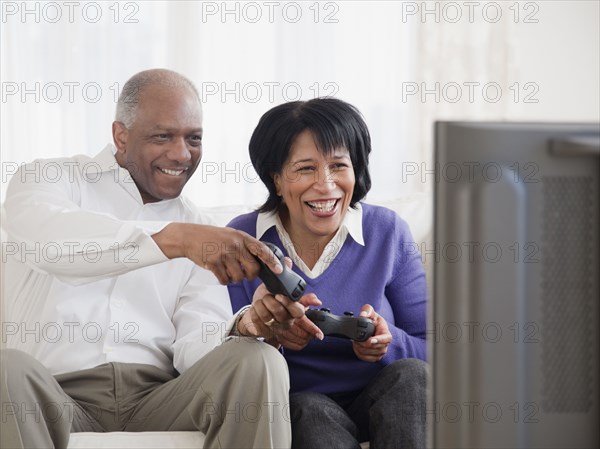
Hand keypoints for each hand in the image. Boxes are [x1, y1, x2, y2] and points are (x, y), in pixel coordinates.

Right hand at [152, 223, 281, 283]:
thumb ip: (246, 246)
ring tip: (228, 270)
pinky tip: (220, 272)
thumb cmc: (214, 237)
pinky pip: (225, 280)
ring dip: (235, 278)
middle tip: (243, 272)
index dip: (272, 261)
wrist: (190, 237)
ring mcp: (224, 254)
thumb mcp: (233, 235)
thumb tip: (263, 261)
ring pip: (239, 277)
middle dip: (250, 275)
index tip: (279, 269)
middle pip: (253, 269)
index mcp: (242, 237)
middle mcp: (235, 245)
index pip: (262, 249)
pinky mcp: (213, 263)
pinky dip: (224, 280)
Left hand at [237, 258, 323, 343]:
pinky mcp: (263, 332)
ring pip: (267, 317)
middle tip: (267, 296)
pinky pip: (257, 322)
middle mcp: (286, 321)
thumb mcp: (278, 287)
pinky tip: (255, 309)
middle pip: (280, 312)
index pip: (298, 311)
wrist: (256, 311)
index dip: (288, 303)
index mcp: (294, 311)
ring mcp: (275, 328)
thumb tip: (288, 261)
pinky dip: (253, 313)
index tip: (279, 295)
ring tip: (260, 301)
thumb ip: (284, 274)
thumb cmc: (269, 300)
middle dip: (269, 301)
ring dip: (260, 306)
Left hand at [352, 304, 391, 361]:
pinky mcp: (374, 357)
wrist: (372, 328)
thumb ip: (367, 310)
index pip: (386, 339)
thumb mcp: (370, 312)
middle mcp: (385, 345)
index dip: (378, 340)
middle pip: (375, 347)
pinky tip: (356, 347)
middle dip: (363, 343)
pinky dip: (359, 353)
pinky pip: (365, 358)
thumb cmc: (373, 320)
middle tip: (355, 338)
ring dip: (360, 348)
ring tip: (355, 341)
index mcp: (386, 334)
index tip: (370, 340)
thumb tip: (362, 315)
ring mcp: (380, 352)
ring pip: (369, 353)